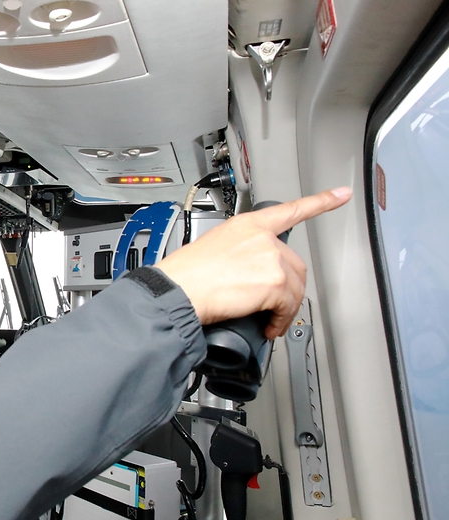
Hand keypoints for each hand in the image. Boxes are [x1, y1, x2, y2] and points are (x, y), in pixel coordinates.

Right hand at [156, 187, 351, 338]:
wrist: (178, 291)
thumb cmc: (185, 276)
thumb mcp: (213, 250)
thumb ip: (240, 254)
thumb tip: (249, 277)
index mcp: (247, 224)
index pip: (291, 210)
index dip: (321, 201)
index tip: (340, 194)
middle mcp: (262, 237)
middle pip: (294, 263)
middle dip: (286, 288)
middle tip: (271, 305)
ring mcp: (270, 258)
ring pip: (294, 287)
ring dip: (284, 308)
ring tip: (267, 320)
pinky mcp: (274, 282)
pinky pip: (289, 305)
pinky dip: (281, 319)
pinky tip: (269, 326)